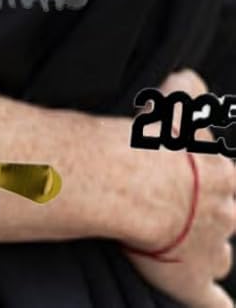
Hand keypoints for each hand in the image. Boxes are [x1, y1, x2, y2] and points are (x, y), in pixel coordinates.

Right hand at [124, 71, 235, 307]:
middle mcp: (223, 214)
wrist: (134, 185)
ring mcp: (210, 249)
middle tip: (192, 210)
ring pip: (220, 255)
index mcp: (220, 176)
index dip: (223, 181)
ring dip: (209, 251)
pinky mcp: (193, 280)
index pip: (231, 180)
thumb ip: (185, 92)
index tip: (216, 180)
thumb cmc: (149, 145)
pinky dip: (218, 307)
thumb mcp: (173, 107)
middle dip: (217, 216)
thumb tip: (188, 75)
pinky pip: (215, 303)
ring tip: (189, 248)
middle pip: (228, 218)